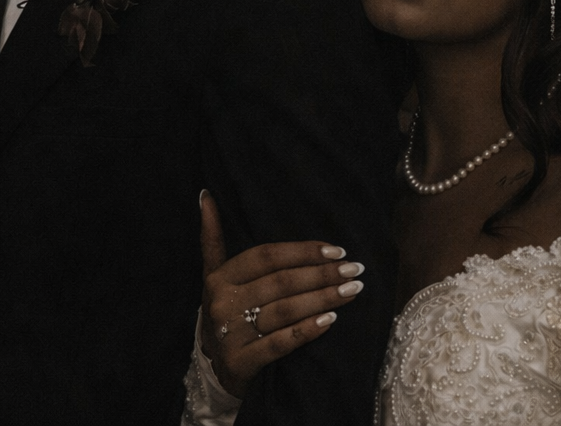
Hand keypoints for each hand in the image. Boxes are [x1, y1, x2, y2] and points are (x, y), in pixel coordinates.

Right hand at [197, 190, 366, 397]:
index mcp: (219, 277)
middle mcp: (222, 303)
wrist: (212, 367)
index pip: (267, 256)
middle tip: (355, 270)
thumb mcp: (213, 274)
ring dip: (322, 299)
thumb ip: (213, 237)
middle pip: (281, 282)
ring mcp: (230, 335)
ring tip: (351, 291)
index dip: (303, 251)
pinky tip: (330, 321)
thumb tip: (205, 194)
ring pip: (284, 311)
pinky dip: (306, 330)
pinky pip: (279, 343)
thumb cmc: (225, 311)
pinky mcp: (240, 362)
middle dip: (322, 274)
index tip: (337, 251)